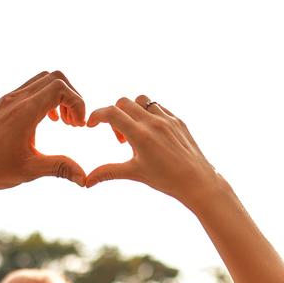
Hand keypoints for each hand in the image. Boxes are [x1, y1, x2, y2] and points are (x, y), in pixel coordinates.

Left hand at [0, 70, 87, 192]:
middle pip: (54, 78)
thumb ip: (60, 168)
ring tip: (62, 123)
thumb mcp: (30, 170)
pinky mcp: (1, 106)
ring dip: (57, 97)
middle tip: (73, 123)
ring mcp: (7, 100)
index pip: (60, 88)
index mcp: (24, 111)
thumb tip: (85, 178)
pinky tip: (44, 123)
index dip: (78, 103)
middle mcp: (15, 99)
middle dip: (71, 97)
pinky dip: (43, 99)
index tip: (79, 126)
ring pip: (41, 81)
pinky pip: (28, 90)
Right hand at [85, 96, 223, 204]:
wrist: (197, 181)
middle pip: (123, 103)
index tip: (91, 125)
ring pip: (142, 100)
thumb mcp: (134, 173)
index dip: (97, 116)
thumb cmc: (166, 180)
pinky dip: (149, 114)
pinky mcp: (178, 120)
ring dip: (133, 111)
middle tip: (121, 140)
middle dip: (115, 116)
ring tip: (136, 133)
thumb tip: (86, 182)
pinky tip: (151, 133)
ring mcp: (167, 119)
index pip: (111, 113)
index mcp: (140, 135)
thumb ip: (108, 172)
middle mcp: (153, 122)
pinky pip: (158, 107)